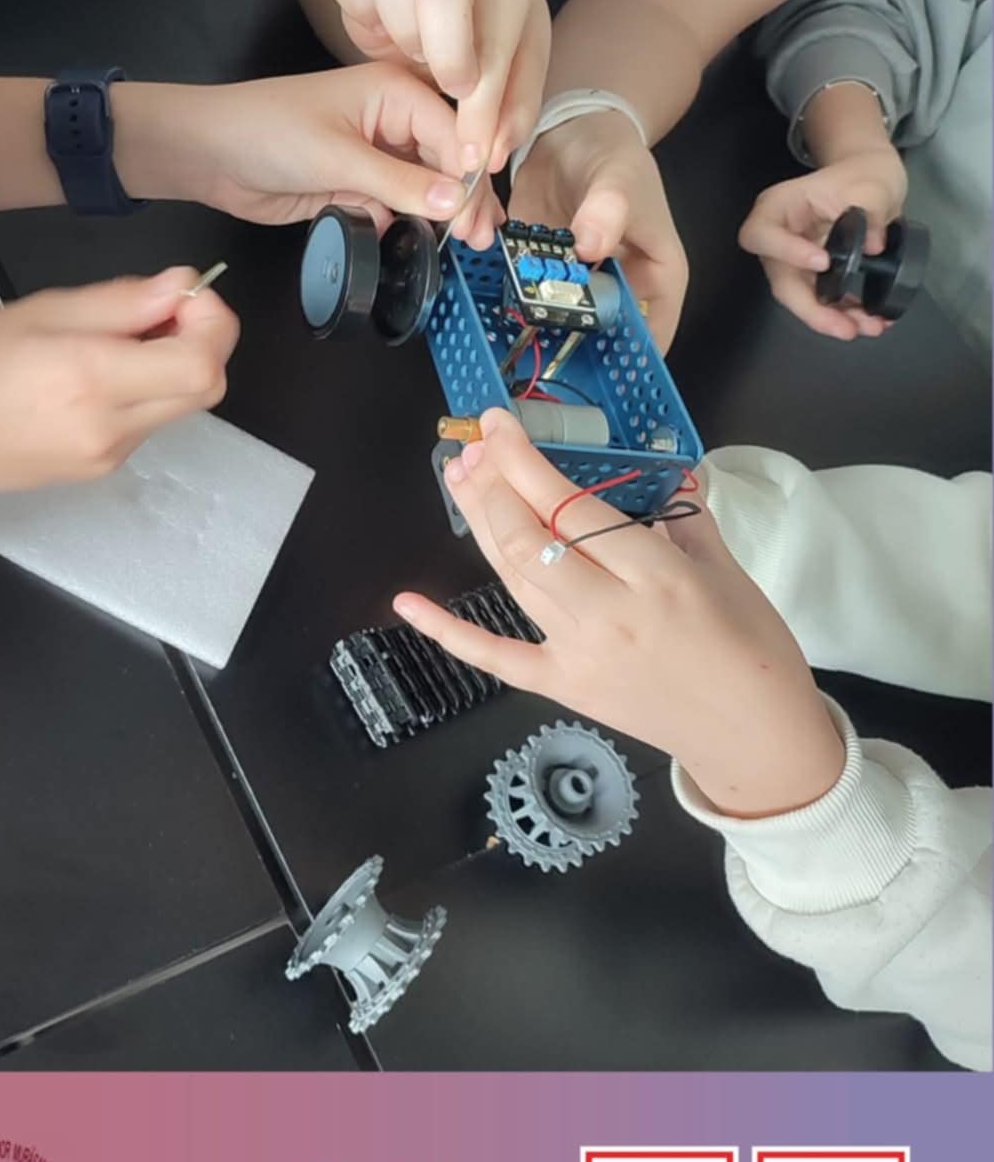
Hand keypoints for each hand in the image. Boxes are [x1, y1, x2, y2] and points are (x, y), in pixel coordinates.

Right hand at [0, 268, 236, 508]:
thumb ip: (119, 302)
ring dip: (170, 369)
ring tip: (116, 343)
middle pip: (206, 390)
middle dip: (202, 344)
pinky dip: (143, 394)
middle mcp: (110, 427)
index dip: (212, 325)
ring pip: (179, 408)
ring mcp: (107, 456)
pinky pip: (146, 426)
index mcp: (92, 378)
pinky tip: (96, 379)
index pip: (201, 364)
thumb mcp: (39, 312)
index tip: (184, 297)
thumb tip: (182, 287)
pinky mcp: (99, 472)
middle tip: (160, 315)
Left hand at [117, 65, 502, 247]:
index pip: (452, 133)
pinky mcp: (356, 186)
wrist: (211, 155)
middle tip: (479, 239)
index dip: (470, 176)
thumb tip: (454, 201)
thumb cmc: (268, 132)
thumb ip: (397, 182)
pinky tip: (420, 244)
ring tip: (463, 246)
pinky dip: (407, 224)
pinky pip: (395, 207)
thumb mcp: (338, 157)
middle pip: (445, 161)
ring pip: (423, 188)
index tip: (479, 216)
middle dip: (464, 199)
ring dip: (441, 216)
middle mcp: (393, 120)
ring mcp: (375, 155)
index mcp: (395, 92)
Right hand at [329, 0, 549, 172]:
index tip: (473, 154)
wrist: (438, 10)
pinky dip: (360, 10)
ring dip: (403, 29)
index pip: (498, 39)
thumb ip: (509, 116)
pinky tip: (380, 36)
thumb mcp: (510, 81)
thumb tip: (490, 156)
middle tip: (450, 90)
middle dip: (447, 53)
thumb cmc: (479, 47)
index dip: (484, 107)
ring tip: (415, 58)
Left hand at [391, 408, 845, 818]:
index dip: (526, 461)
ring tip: (457, 477)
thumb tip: (656, 473)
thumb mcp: (729, 570)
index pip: (573, 507)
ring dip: (479, 524)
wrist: (754, 737)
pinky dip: (447, 630)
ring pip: (512, 578)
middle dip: (493, 485)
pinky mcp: (561, 685)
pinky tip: (407, 602)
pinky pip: (495, 655)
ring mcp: (578, 653)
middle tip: (473, 446)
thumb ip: (683, 517)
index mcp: (657, 576)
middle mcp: (608, 612)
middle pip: (530, 540)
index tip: (499, 424)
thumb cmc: (754, 648)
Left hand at [511, 111, 687, 351]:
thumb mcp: (619, 176)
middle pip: (604, 341)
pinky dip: (514, 310)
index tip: (600, 384)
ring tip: (513, 354)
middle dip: (574, 357)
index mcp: (657, 277)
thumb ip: (609, 207)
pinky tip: (494, 320)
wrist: (571, 133)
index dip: (630, 364)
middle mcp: (620, 290)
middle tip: (544, 372)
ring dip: (539, 337)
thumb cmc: (613, 155)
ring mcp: (580, 288)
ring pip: (563, 328)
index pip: (653, 334)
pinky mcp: (544, 277)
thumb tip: (591, 246)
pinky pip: (530, 303)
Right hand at [738, 149, 907, 340]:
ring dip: (831, 318)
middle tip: (844, 327)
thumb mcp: (871, 185)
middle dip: (812, 309)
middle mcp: (778, 240)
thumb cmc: (861, 174)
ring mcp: (792, 261)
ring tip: (867, 328)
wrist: (870, 181)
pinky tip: (868, 321)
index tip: (822, 262)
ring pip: (801, 298)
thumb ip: (872, 211)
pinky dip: (843, 313)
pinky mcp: (811, 276)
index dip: (786, 252)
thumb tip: (873, 246)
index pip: (762, 235)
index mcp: (777, 209)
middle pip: (781, 281)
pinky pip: (821, 299)